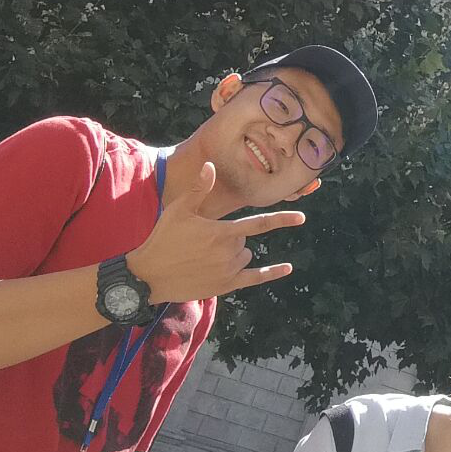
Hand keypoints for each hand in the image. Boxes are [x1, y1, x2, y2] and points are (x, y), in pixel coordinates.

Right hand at [126, 161, 306, 303]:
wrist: (148, 276)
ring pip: (245, 257)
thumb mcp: (178, 211)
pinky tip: (287, 268)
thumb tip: (211, 165)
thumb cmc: (162, 239)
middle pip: (244, 241)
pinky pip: (254, 279)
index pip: (259, 224)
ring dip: (233, 254)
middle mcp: (229, 252)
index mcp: (222, 232)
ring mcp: (228, 271)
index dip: (282, 220)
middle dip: (229, 238)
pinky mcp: (225, 286)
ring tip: (204, 256)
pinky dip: (271, 274)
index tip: (302, 217)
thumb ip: (199, 189)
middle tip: (202, 242)